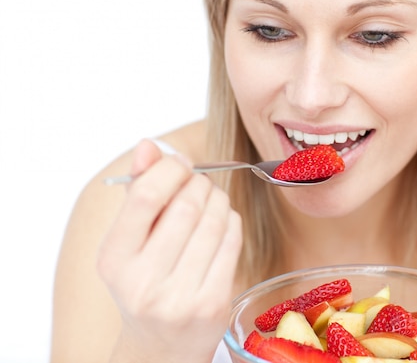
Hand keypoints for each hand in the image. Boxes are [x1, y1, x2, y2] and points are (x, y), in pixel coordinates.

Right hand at [97, 139, 241, 362]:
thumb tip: (149, 144)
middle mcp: (144, 282)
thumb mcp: (127, 243)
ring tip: (211, 201)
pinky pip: (232, 242)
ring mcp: (181, 297)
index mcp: (114, 259)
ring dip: (218, 199)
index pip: (146, 195)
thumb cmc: (144, 283)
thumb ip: (137, 191)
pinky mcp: (213, 304)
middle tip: (199, 183)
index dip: (169, 169)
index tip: (179, 165)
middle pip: (187, 205)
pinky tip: (222, 223)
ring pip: (215, 221)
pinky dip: (231, 221)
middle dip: (199, 183)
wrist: (160, 346)